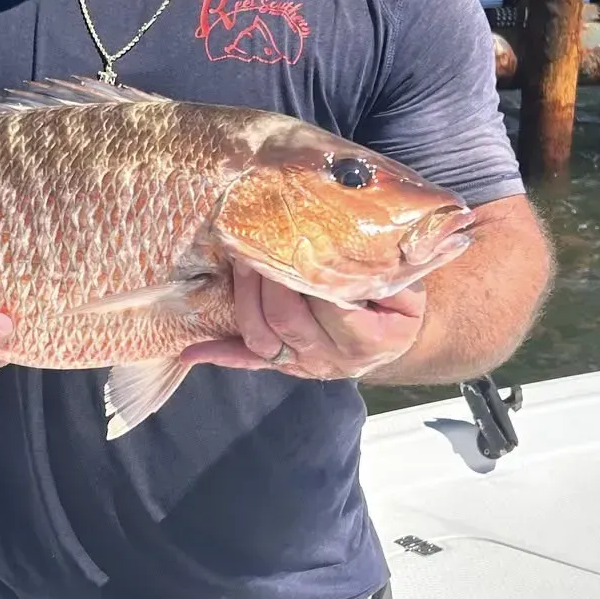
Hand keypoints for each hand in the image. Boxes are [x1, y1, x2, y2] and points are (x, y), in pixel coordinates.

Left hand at [180, 262, 424, 379]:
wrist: (395, 331)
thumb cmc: (399, 296)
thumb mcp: (407, 281)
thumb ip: (384, 265)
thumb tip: (361, 232)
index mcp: (373, 339)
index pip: (329, 305)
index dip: (305, 272)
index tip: (292, 238)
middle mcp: (338, 360)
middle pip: (287, 321)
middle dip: (266, 278)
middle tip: (255, 240)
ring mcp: (309, 366)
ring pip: (264, 338)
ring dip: (243, 299)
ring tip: (238, 262)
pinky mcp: (288, 366)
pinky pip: (251, 362)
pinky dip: (221, 355)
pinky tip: (192, 351)